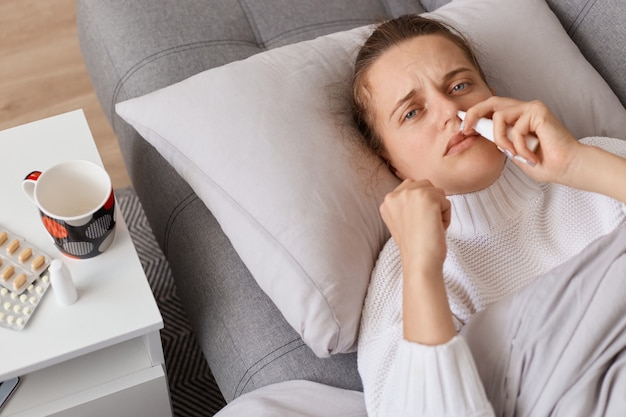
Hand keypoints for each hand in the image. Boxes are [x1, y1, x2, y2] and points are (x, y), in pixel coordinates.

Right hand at [380, 179, 450, 270]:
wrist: (419, 262)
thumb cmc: (415, 246)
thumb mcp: (401, 221)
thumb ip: (406, 204)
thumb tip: (424, 194)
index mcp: (387, 201)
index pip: (411, 187)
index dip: (420, 205)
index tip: (416, 224)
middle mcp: (395, 194)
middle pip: (425, 185)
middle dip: (430, 205)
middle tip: (423, 226)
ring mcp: (411, 194)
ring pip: (437, 192)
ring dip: (439, 210)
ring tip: (429, 227)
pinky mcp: (428, 197)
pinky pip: (446, 202)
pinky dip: (446, 217)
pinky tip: (435, 228)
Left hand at [462, 97, 582, 184]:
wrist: (567, 168)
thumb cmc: (544, 163)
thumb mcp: (513, 152)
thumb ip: (500, 141)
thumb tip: (478, 132)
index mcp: (517, 118)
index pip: (491, 110)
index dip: (473, 115)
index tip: (460, 126)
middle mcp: (524, 109)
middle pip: (490, 102)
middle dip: (472, 114)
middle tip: (464, 130)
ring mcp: (531, 108)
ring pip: (499, 117)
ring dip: (502, 141)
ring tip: (515, 155)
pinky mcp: (538, 111)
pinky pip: (514, 128)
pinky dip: (518, 147)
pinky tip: (530, 156)